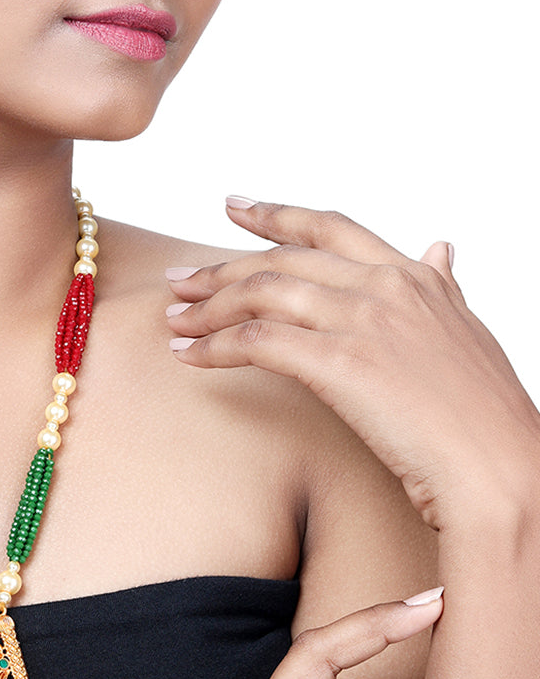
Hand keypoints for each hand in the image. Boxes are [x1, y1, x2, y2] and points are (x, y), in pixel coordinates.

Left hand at [165, 197, 539, 529]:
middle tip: (180, 278)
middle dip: (221, 267)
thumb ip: (444, 288)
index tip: (234, 206)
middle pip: (282, 259)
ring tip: (174, 319)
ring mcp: (362, 320)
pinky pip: (256, 341)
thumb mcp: (467, 334)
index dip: (276, 214)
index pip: (331, 228)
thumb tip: (441, 248)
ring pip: (261, 292)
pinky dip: (214, 346)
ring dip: (207, 307)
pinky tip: (189, 357)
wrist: (504, 472)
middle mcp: (385, 287)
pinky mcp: (339, 361)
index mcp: (415, 278)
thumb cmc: (486, 419)